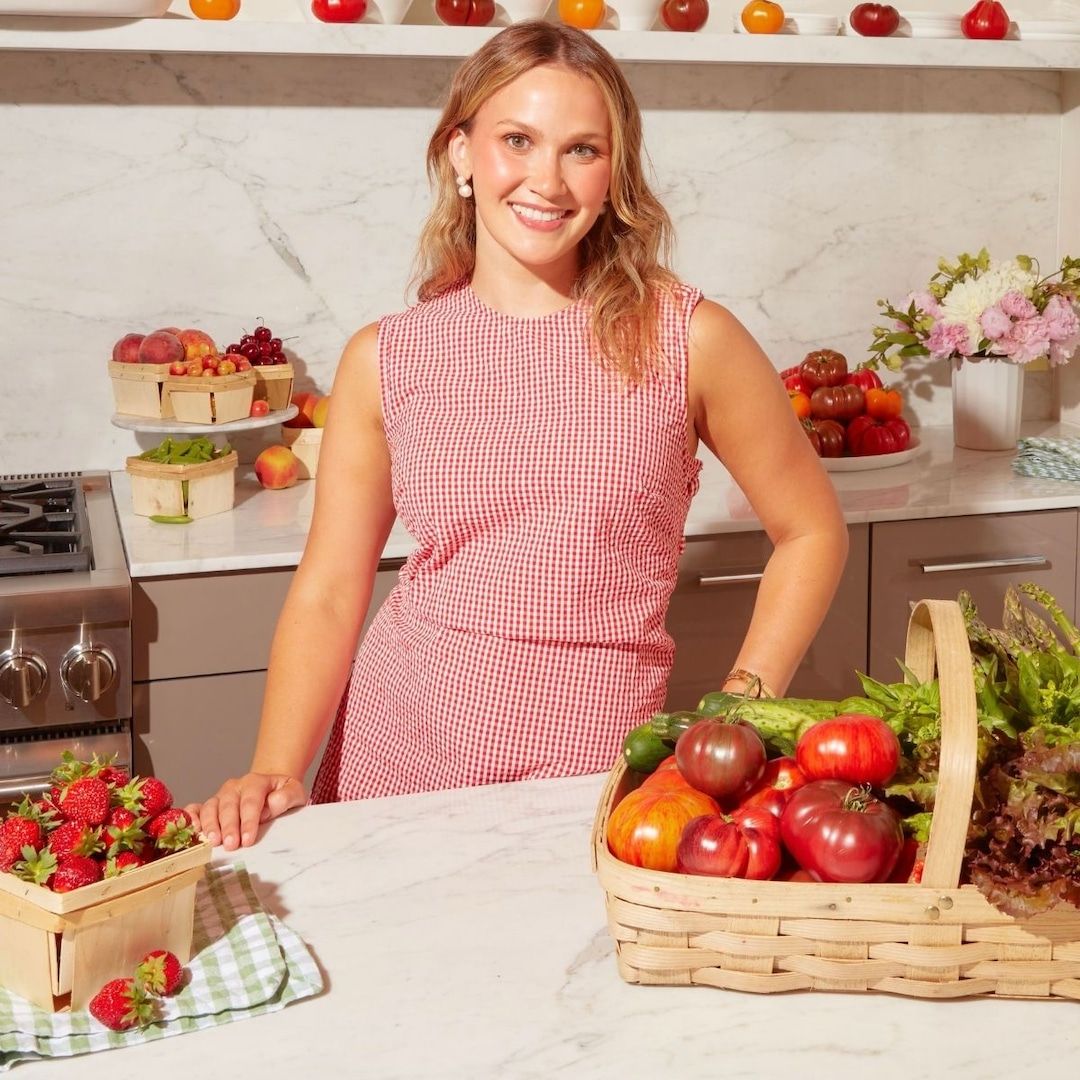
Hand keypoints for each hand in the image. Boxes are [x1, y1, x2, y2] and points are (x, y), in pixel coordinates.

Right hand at [185, 772, 306, 850]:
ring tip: (213, 842)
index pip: (251, 801)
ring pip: (210, 807)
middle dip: (228, 826)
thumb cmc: (282, 794)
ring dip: (210, 825)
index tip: (248, 840)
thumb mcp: (294, 792)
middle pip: (228, 805)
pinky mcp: (210, 805)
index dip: (248, 821)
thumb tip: (269, 806)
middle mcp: (235, 787)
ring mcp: (221, 795)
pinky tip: (193, 830)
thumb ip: (286, 797)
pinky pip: (196, 808)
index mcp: (256, 782)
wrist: (272, 788)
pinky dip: (191, 817)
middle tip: (230, 845)